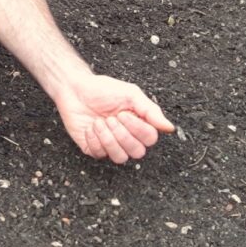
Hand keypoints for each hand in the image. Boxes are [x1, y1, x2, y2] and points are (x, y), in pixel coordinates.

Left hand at [54, 74, 173, 163]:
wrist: (75, 88)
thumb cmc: (103, 89)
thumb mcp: (130, 94)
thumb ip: (150, 111)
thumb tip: (170, 128)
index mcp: (139, 125)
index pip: (150, 139)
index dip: (137, 129)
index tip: (123, 113)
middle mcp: (127, 138)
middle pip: (137, 152)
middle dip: (122, 135)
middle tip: (111, 118)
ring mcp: (110, 145)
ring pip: (120, 158)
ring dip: (108, 139)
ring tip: (99, 122)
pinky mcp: (93, 148)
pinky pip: (99, 154)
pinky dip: (94, 139)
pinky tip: (90, 126)